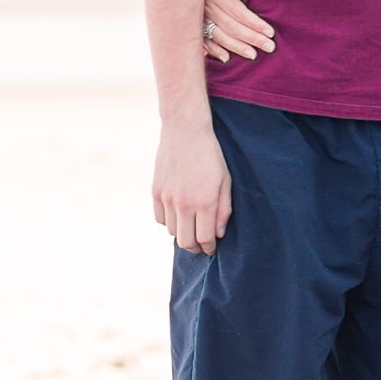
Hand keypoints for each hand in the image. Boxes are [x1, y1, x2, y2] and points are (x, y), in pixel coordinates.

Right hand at [152, 119, 232, 253]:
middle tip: (202, 245)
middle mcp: (184, 203)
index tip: (212, 249)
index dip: (209, 248)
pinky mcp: (155, 192)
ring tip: (192, 228)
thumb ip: (223, 209)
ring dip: (183, 234)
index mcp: (205, 201)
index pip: (205, 238)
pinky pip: (160, 218)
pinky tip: (179, 215)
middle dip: (196, 247)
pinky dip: (169, 222)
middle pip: (186, 241)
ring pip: (172, 231)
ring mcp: (167, 198)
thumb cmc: (211, 155)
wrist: (186, 130)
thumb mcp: (225, 181)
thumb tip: (219, 234)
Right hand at [201, 0, 273, 62]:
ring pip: (218, 35)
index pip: (237, 11)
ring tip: (253, 55)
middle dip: (251, 38)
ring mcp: (198, 16)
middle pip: (230, 26)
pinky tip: (226, 58)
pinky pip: (203, 39)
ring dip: (236, 47)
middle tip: (269, 47)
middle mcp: (203, 6)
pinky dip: (213, 50)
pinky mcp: (195, 22)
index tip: (271, 32)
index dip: (254, 23)